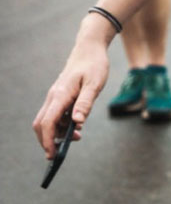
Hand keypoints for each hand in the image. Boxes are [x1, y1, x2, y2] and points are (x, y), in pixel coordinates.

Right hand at [32, 30, 109, 157]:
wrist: (89, 48)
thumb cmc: (94, 64)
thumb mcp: (95, 84)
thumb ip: (85, 103)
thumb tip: (77, 123)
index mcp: (61, 94)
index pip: (48, 122)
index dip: (48, 141)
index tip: (52, 155)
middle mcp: (54, 96)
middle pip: (42, 124)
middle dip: (48, 140)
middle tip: (61, 152)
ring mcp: (55, 96)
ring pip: (48, 120)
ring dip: (57, 132)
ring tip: (77, 136)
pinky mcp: (60, 95)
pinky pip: (55, 114)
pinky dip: (61, 124)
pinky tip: (76, 125)